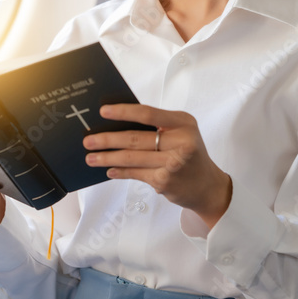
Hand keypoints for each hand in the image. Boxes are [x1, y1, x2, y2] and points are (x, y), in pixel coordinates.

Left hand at [83, 104, 231, 228]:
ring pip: (132, 158)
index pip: (148, 114)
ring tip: (91, 157)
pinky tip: (109, 170)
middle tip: (89, 140)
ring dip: (107, 158)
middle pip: (136, 138)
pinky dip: (120, 171)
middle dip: (108, 140)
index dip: (123, 112)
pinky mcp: (165, 181)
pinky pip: (135, 173)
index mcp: (183, 123)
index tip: (103, 112)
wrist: (208, 186)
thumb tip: (117, 124)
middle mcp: (181, 142)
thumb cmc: (189, 154)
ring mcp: (173, 163)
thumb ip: (158, 126)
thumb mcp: (182, 133)